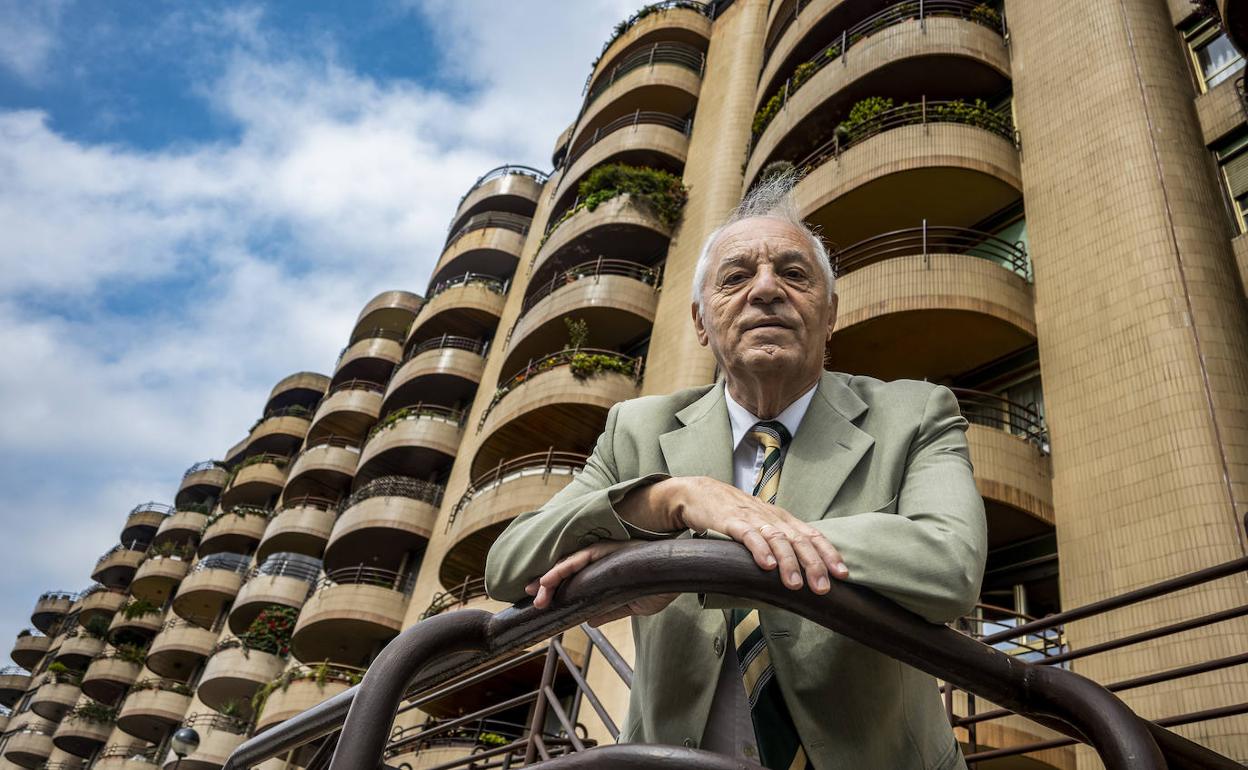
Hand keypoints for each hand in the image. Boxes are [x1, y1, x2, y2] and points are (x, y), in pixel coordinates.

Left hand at [524, 540, 676, 624]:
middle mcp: (600, 561)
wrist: (679, 571)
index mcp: (604, 573)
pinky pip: (581, 558)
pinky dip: (563, 568)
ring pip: (568, 565)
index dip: (555, 590)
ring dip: (549, 579)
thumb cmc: (658, 584)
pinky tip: (549, 579)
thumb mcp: (633, 605)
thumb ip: (611, 612)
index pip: (574, 581)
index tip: (539, 603)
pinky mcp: (608, 550)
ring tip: (534, 593)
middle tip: (529, 601)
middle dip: (545, 586)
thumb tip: (590, 622)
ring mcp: (603, 554)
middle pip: (566, 572)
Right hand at [665, 476, 847, 593]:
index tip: (843, 575)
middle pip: (799, 541)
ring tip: (795, 584)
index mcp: (783, 520)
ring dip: (788, 562)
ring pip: (777, 540)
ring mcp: (753, 519)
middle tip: (823, 588)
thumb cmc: (735, 513)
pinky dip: (759, 550)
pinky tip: (766, 565)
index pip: (813, 536)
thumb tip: (801, 572)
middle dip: (814, 565)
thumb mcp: (763, 525)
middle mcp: (773, 519)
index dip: (829, 554)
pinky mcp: (731, 522)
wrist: (701, 493)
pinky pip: (749, 536)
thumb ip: (781, 543)